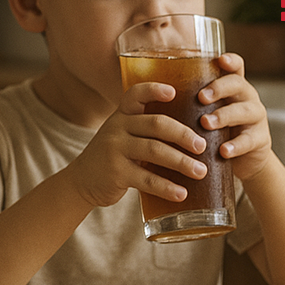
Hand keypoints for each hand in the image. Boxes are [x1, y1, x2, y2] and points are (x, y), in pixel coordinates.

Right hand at [68, 82, 208, 207]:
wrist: (81, 181)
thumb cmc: (113, 156)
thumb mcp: (122, 135)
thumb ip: (146, 128)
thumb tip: (194, 132)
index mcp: (122, 115)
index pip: (136, 95)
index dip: (154, 90)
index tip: (174, 92)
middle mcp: (117, 128)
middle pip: (156, 124)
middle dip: (183, 135)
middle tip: (203, 146)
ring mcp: (114, 150)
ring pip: (155, 151)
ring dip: (182, 162)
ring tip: (201, 172)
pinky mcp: (115, 173)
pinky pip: (146, 179)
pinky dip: (167, 187)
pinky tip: (182, 194)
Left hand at [199, 53, 273, 180]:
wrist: (242, 160)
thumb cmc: (215, 132)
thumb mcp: (203, 114)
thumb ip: (187, 104)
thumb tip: (149, 97)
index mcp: (232, 88)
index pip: (235, 68)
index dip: (230, 61)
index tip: (220, 60)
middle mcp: (246, 98)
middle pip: (237, 85)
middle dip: (219, 88)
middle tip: (201, 96)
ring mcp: (255, 118)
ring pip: (244, 111)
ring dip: (224, 116)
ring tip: (206, 123)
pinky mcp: (259, 140)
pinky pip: (249, 140)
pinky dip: (235, 146)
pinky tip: (223, 151)